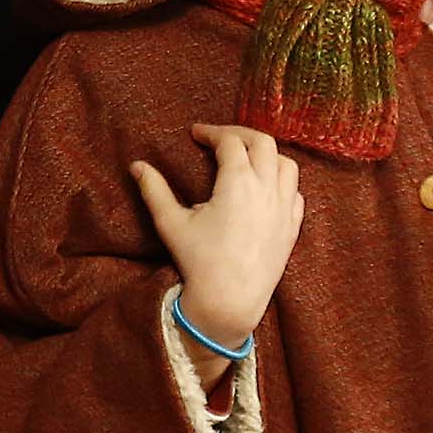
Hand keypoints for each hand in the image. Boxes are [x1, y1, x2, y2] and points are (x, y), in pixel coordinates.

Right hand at [132, 123, 305, 345]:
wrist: (230, 300)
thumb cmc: (199, 261)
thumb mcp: (170, 223)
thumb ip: (154, 190)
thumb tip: (137, 165)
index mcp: (238, 183)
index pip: (230, 142)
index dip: (212, 132)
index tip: (195, 134)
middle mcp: (267, 189)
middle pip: (264, 143)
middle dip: (240, 134)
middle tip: (219, 138)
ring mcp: (285, 208)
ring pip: (287, 164)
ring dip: (266, 154)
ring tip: (245, 158)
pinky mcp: (293, 227)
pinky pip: (296, 191)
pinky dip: (282, 180)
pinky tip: (266, 186)